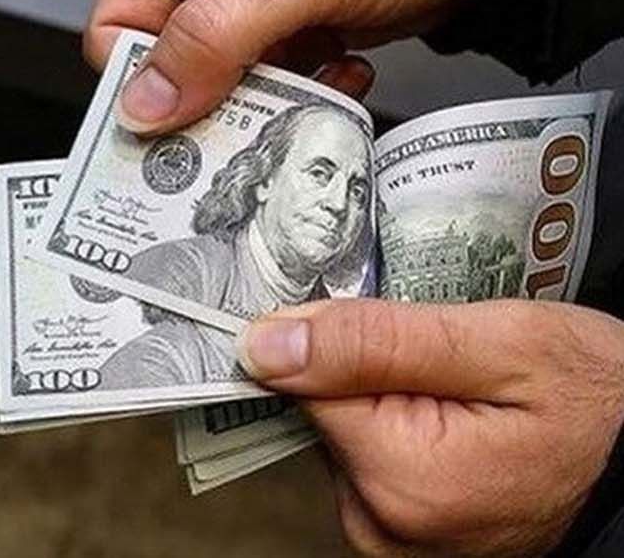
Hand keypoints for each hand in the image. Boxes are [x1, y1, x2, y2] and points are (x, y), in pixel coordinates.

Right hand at [86, 0, 480, 133]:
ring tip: (311, 84)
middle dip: (207, 95)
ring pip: (212, 79)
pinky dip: (296, 90)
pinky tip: (336, 70)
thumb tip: (147, 100)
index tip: (173, 124)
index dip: (139, 77)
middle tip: (250, 117)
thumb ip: (221, 33)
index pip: (117, 18)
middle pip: (164, 57)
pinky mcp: (279, 23)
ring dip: (260, 98)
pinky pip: (258, 80)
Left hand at [239, 299, 623, 555]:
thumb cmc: (600, 400)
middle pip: (323, 410)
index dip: (337, 337)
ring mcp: (394, 537)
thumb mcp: (500, 344)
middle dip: (368, 369)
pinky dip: (401, 428)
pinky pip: (373, 461)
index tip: (387, 319)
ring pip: (346, 433)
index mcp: (397, 477)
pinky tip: (455, 415)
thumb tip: (265, 344)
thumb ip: (375, 342)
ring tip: (462, 386)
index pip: (303, 382)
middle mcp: (381, 523)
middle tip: (447, 355)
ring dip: (386, 398)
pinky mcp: (406, 531)